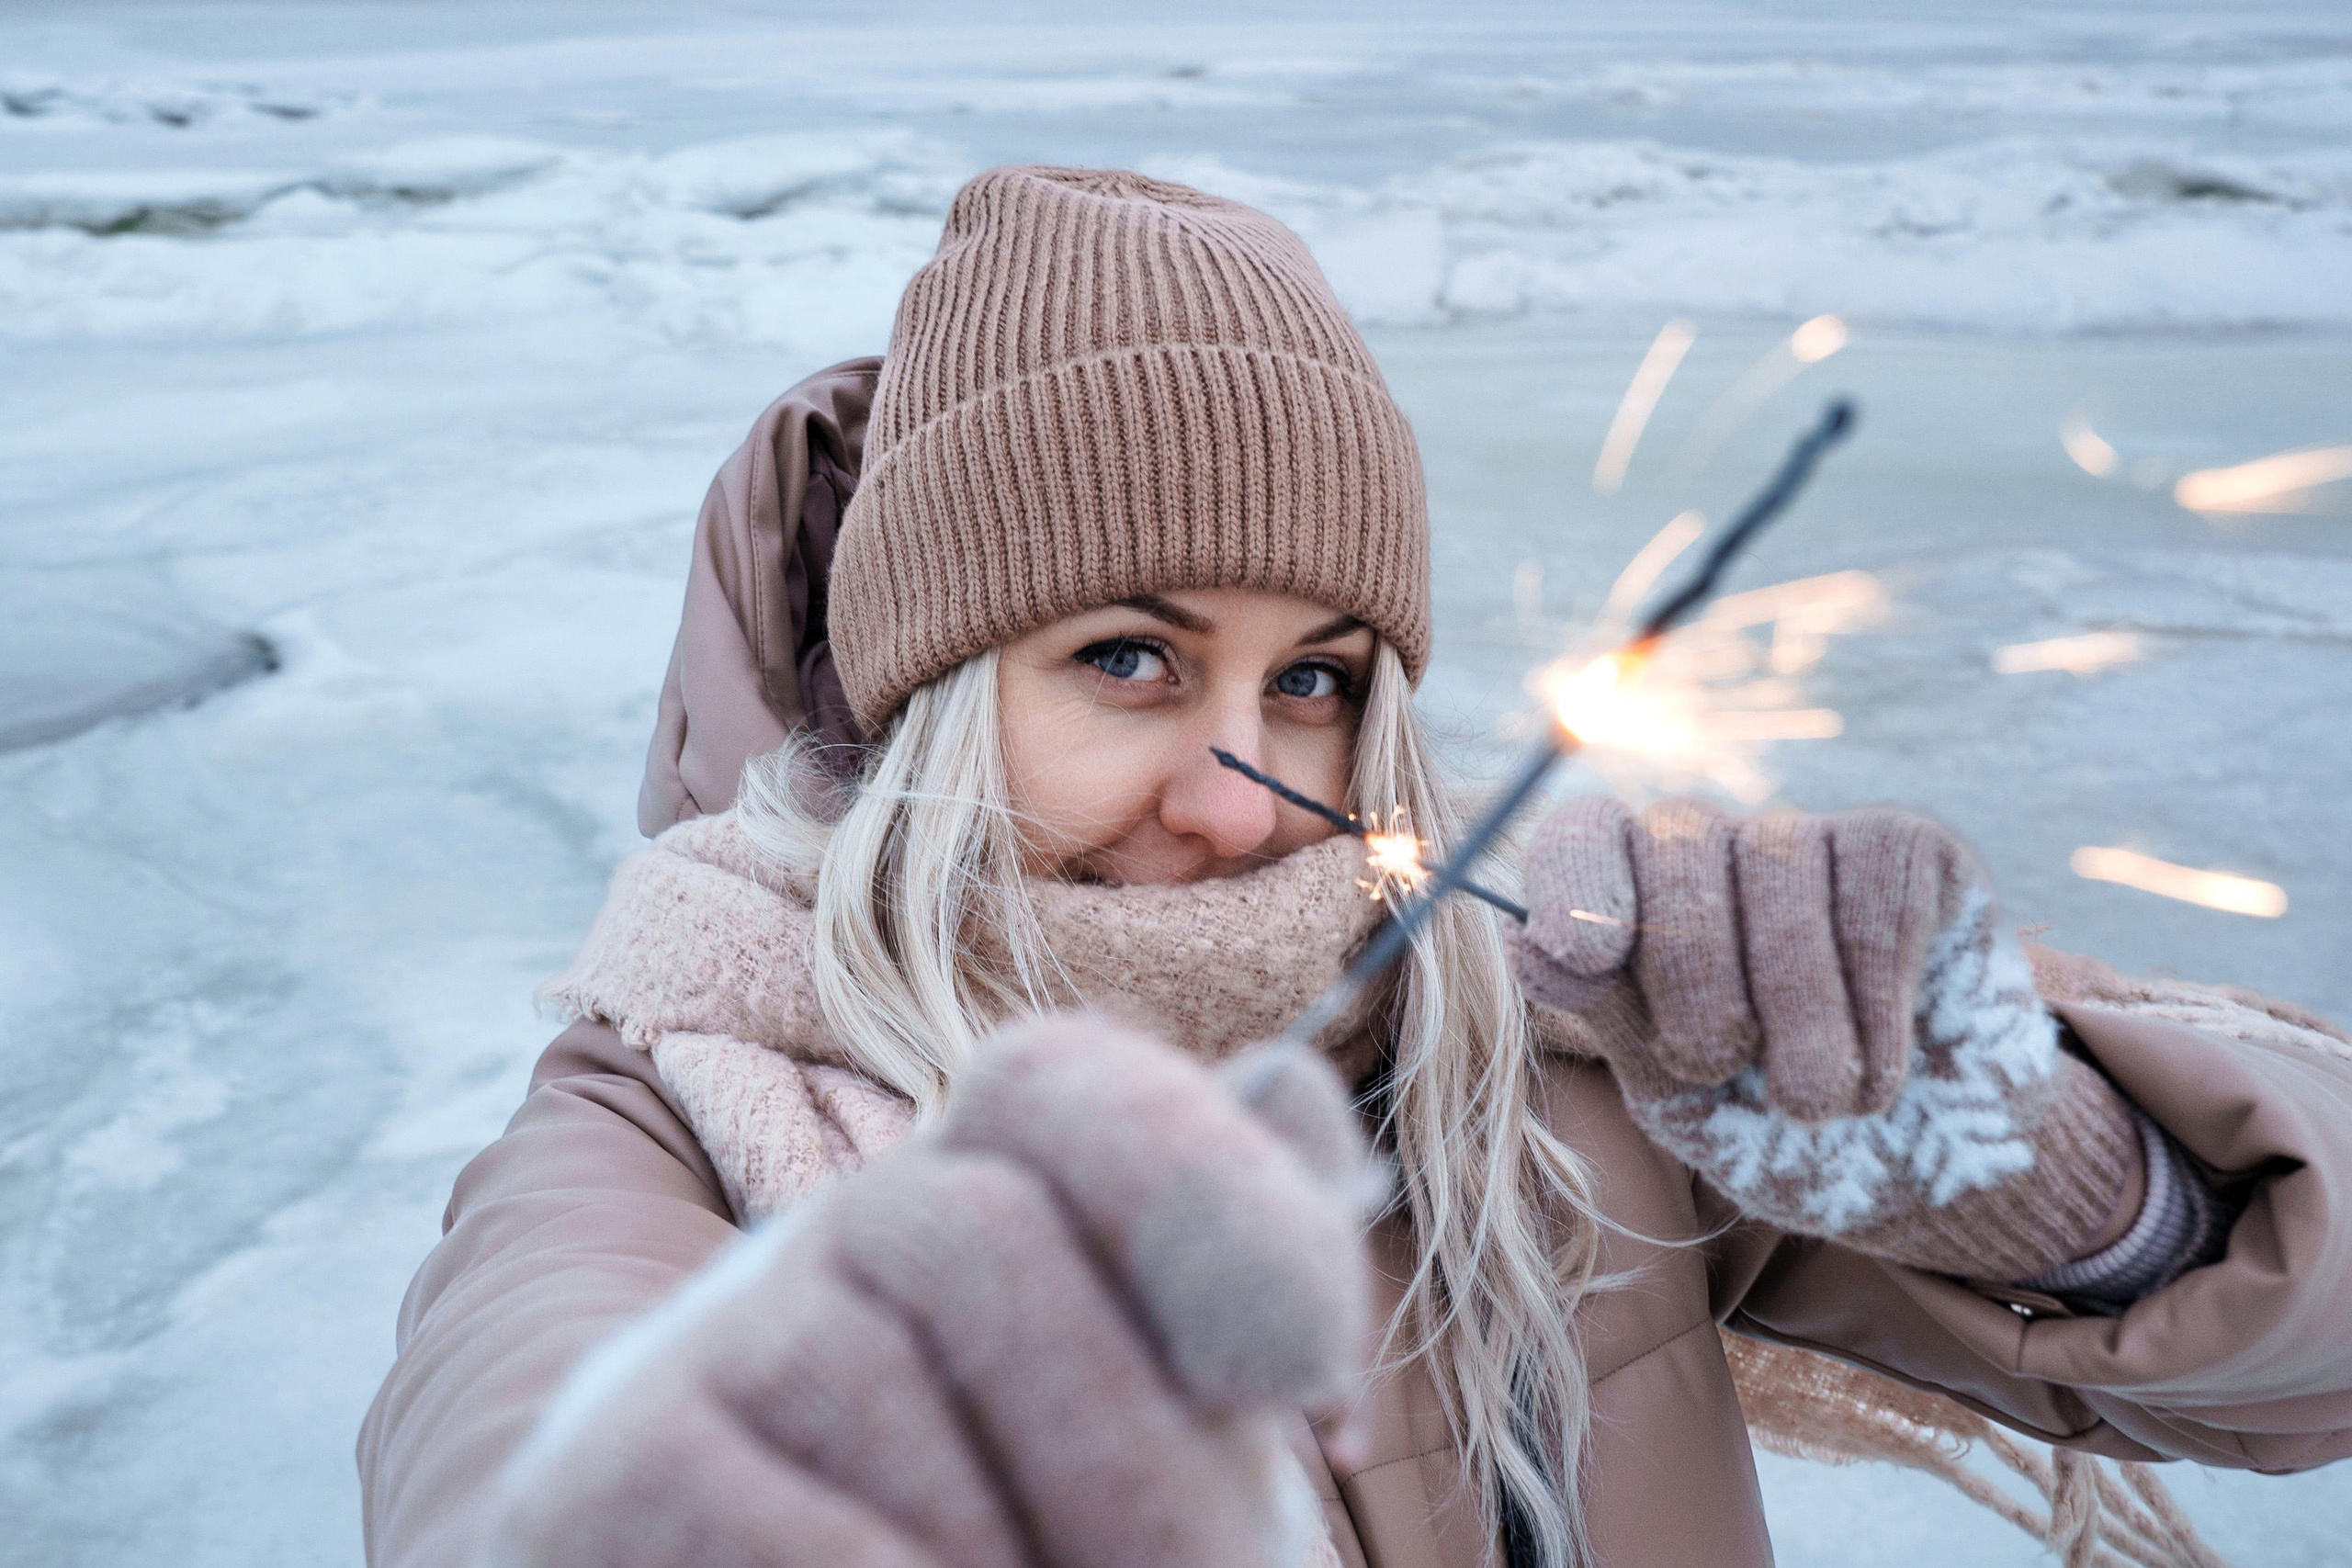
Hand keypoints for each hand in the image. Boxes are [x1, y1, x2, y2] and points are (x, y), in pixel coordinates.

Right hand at [484, 1017, 1371, 1567]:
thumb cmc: (1011, 1530)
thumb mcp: (1147, 1404)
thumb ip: (1219, 1263)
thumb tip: (1294, 1093)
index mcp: (985, 1197)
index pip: (1057, 1083)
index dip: (1193, 1179)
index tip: (1303, 1368)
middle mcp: (837, 1232)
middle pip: (979, 1233)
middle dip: (1127, 1456)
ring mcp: (705, 1339)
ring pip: (872, 1381)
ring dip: (1008, 1555)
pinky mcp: (607, 1469)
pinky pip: (799, 1528)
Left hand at [1507, 797, 2140, 1280]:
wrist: (1911, 1170)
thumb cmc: (1767, 1127)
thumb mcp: (1671, 1091)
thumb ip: (1608, 1012)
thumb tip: (1526, 943)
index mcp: (1626, 892)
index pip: (1582, 836)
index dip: (1575, 881)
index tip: (1582, 952)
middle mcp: (1710, 842)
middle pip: (1676, 845)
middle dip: (1692, 976)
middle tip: (1715, 1066)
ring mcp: (1809, 835)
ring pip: (1780, 872)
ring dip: (1796, 1021)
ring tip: (1809, 1103)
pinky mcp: (1907, 846)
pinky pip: (1874, 907)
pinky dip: (1874, 1015)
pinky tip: (1879, 1073)